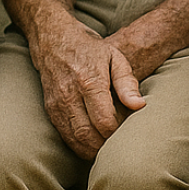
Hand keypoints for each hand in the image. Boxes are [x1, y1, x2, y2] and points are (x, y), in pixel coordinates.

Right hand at [31, 18, 145, 160]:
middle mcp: (70, 94)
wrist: (53, 39)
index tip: (127, 132)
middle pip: (89, 135)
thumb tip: (139, 106)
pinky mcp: (50, 109)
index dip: (117, 133)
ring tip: (108, 149)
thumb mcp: (114, 57)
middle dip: (106, 146)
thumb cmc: (89, 48)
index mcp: (89, 81)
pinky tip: (92, 144)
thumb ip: (127, 83)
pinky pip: (64, 136)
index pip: (105, 121)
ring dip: (92, 150)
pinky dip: (79, 146)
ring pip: (75, 139)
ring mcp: (57, 103)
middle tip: (120, 147)